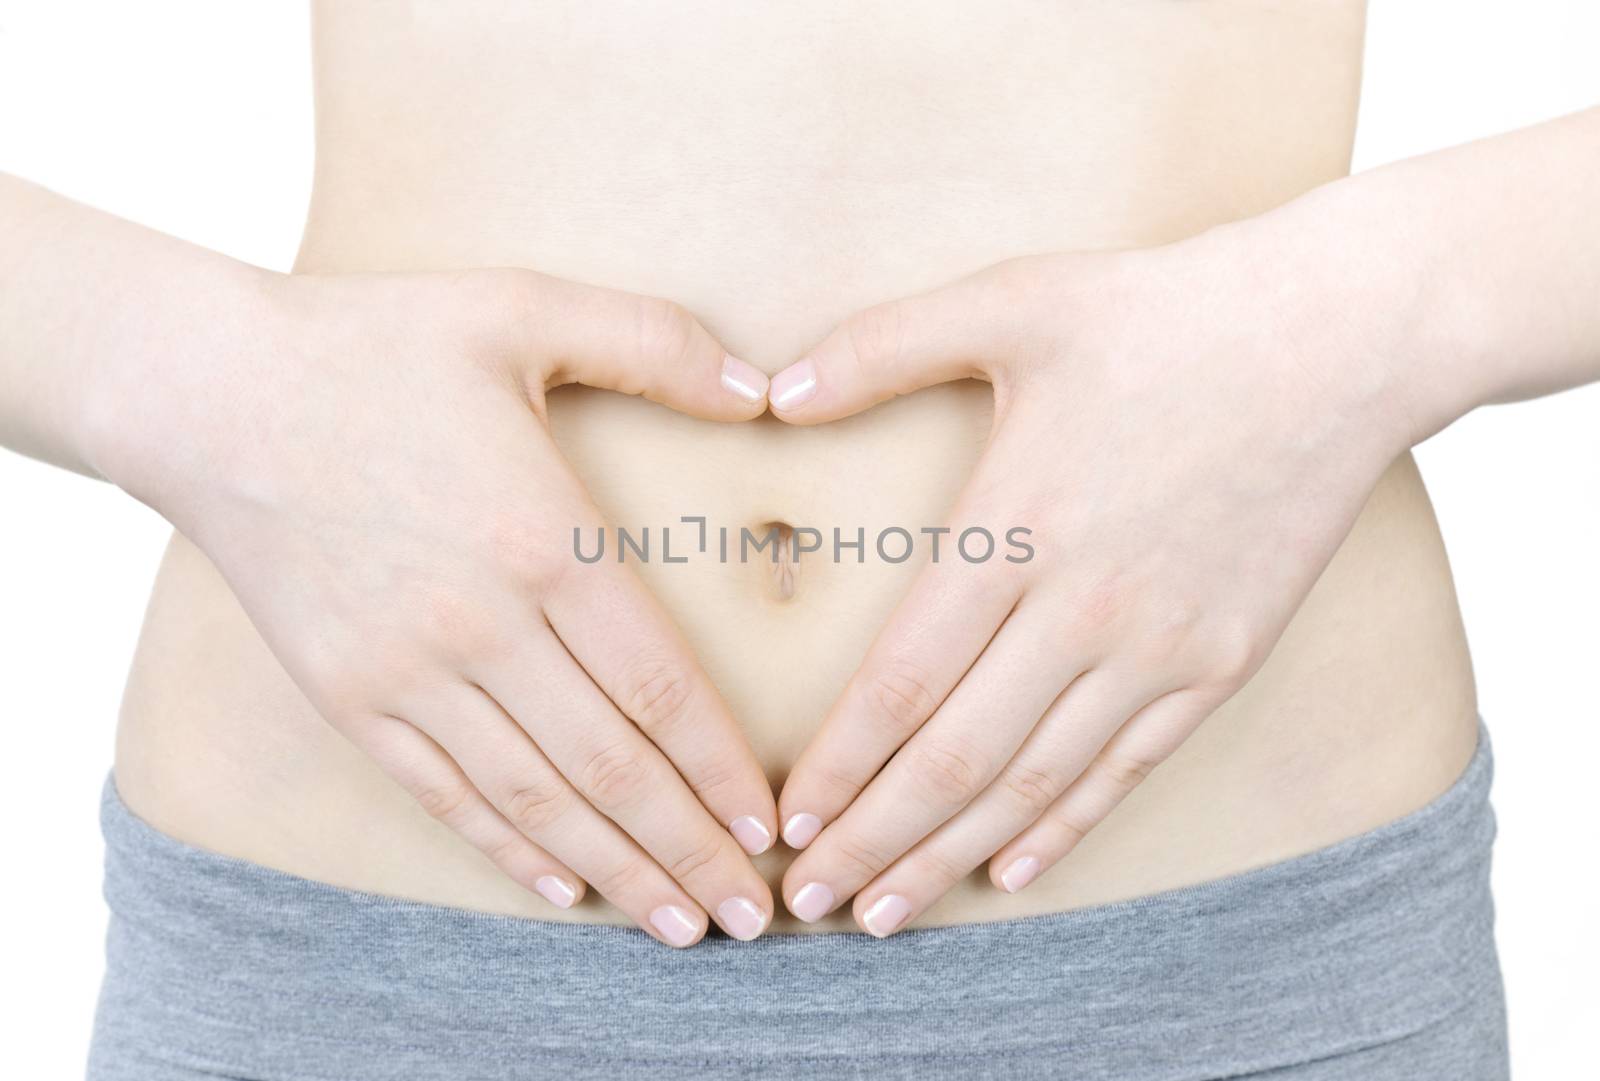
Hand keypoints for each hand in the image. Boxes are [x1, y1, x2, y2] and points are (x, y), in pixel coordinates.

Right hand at [96, 268, 778, 945]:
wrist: (210, 394)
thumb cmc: (377, 344)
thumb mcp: (523, 307)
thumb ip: (655, 342)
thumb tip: (765, 387)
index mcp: (544, 538)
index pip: (660, 688)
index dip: (721, 768)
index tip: (767, 825)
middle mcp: (480, 624)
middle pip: (610, 766)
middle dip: (689, 849)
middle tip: (749, 917)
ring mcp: (408, 672)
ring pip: (535, 799)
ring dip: (616, 869)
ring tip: (678, 924)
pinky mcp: (350, 696)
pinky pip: (442, 793)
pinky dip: (506, 847)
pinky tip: (561, 885)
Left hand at [766, 233, 1408, 934]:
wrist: (1336, 340)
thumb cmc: (1162, 313)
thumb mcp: (1010, 300)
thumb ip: (880, 346)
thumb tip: (772, 393)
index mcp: (1016, 527)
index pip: (903, 682)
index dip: (840, 764)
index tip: (787, 820)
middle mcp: (1084, 608)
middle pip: (955, 758)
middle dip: (872, 840)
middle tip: (804, 903)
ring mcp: (1160, 647)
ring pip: (1035, 783)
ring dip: (950, 855)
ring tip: (884, 913)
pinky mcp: (1220, 663)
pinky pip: (1127, 770)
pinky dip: (1063, 828)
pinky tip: (1009, 871)